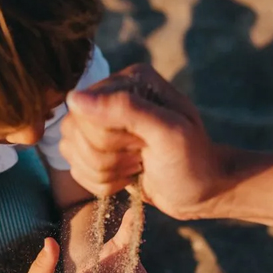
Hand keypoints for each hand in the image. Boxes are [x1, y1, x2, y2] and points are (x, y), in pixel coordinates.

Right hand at [60, 64, 225, 219]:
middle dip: (108, 156)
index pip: (85, 110)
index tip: (143, 144)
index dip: (109, 137)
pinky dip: (102, 183)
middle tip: (141, 156)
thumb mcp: (168, 132)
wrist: (202, 191)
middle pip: (74, 131)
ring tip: (137, 166)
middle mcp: (110, 96)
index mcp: (129, 81)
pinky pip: (75, 168)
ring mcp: (100, 123)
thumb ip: (126, 109)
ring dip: (105, 171)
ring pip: (71, 151)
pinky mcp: (96, 149)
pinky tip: (128, 177)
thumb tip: (75, 98)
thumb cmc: (192, 161)